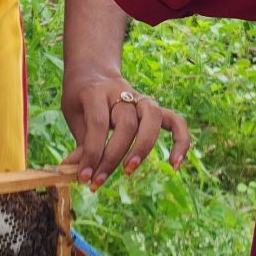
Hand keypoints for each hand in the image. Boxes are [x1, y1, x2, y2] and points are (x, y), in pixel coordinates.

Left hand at [59, 73, 189, 187]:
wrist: (94, 75)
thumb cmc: (82, 100)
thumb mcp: (74, 116)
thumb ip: (82, 143)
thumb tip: (77, 172)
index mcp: (96, 92)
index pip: (99, 124)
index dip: (91, 153)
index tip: (84, 177)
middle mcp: (122, 92)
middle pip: (126, 124)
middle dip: (112, 157)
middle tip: (98, 181)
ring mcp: (141, 99)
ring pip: (153, 118)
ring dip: (143, 148)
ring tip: (129, 171)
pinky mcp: (155, 108)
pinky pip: (175, 122)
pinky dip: (180, 141)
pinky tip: (175, 165)